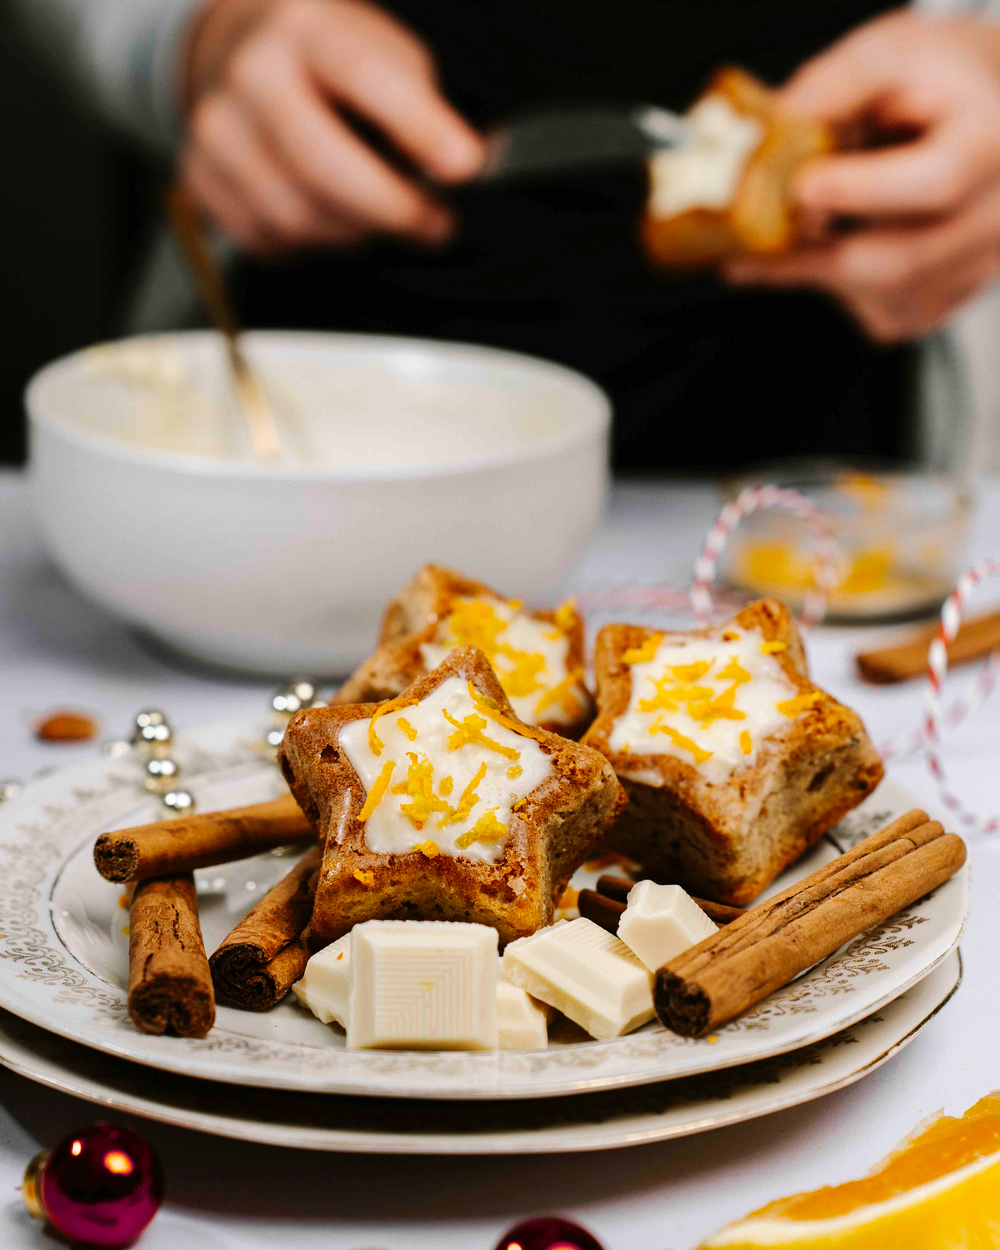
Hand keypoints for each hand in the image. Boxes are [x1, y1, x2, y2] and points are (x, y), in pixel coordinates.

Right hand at [179, 0, 483, 252]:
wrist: (238, 49)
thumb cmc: (327, 60)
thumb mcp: (383, 52)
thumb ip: (422, 106)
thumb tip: (469, 166)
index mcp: (305, 27)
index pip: (363, 75)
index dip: (419, 127)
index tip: (465, 166)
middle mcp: (251, 74)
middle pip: (322, 165)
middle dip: (392, 209)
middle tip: (436, 224)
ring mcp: (218, 130)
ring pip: (298, 219)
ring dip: (355, 233)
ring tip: (379, 217)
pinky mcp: (202, 180)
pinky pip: (270, 240)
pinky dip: (312, 244)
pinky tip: (329, 217)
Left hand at [725, 12, 999, 341]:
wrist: (980, 112)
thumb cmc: (936, 81)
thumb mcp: (889, 54)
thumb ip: (833, 86)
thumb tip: (772, 127)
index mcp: (990, 143)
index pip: (936, 181)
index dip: (864, 190)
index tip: (802, 186)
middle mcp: (995, 214)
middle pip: (897, 260)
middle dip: (810, 254)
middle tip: (745, 245)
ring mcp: (975, 267)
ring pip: (878, 295)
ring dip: (816, 270)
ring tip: (783, 231)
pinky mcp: (945, 301)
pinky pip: (876, 311)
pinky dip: (835, 285)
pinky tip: (831, 243)